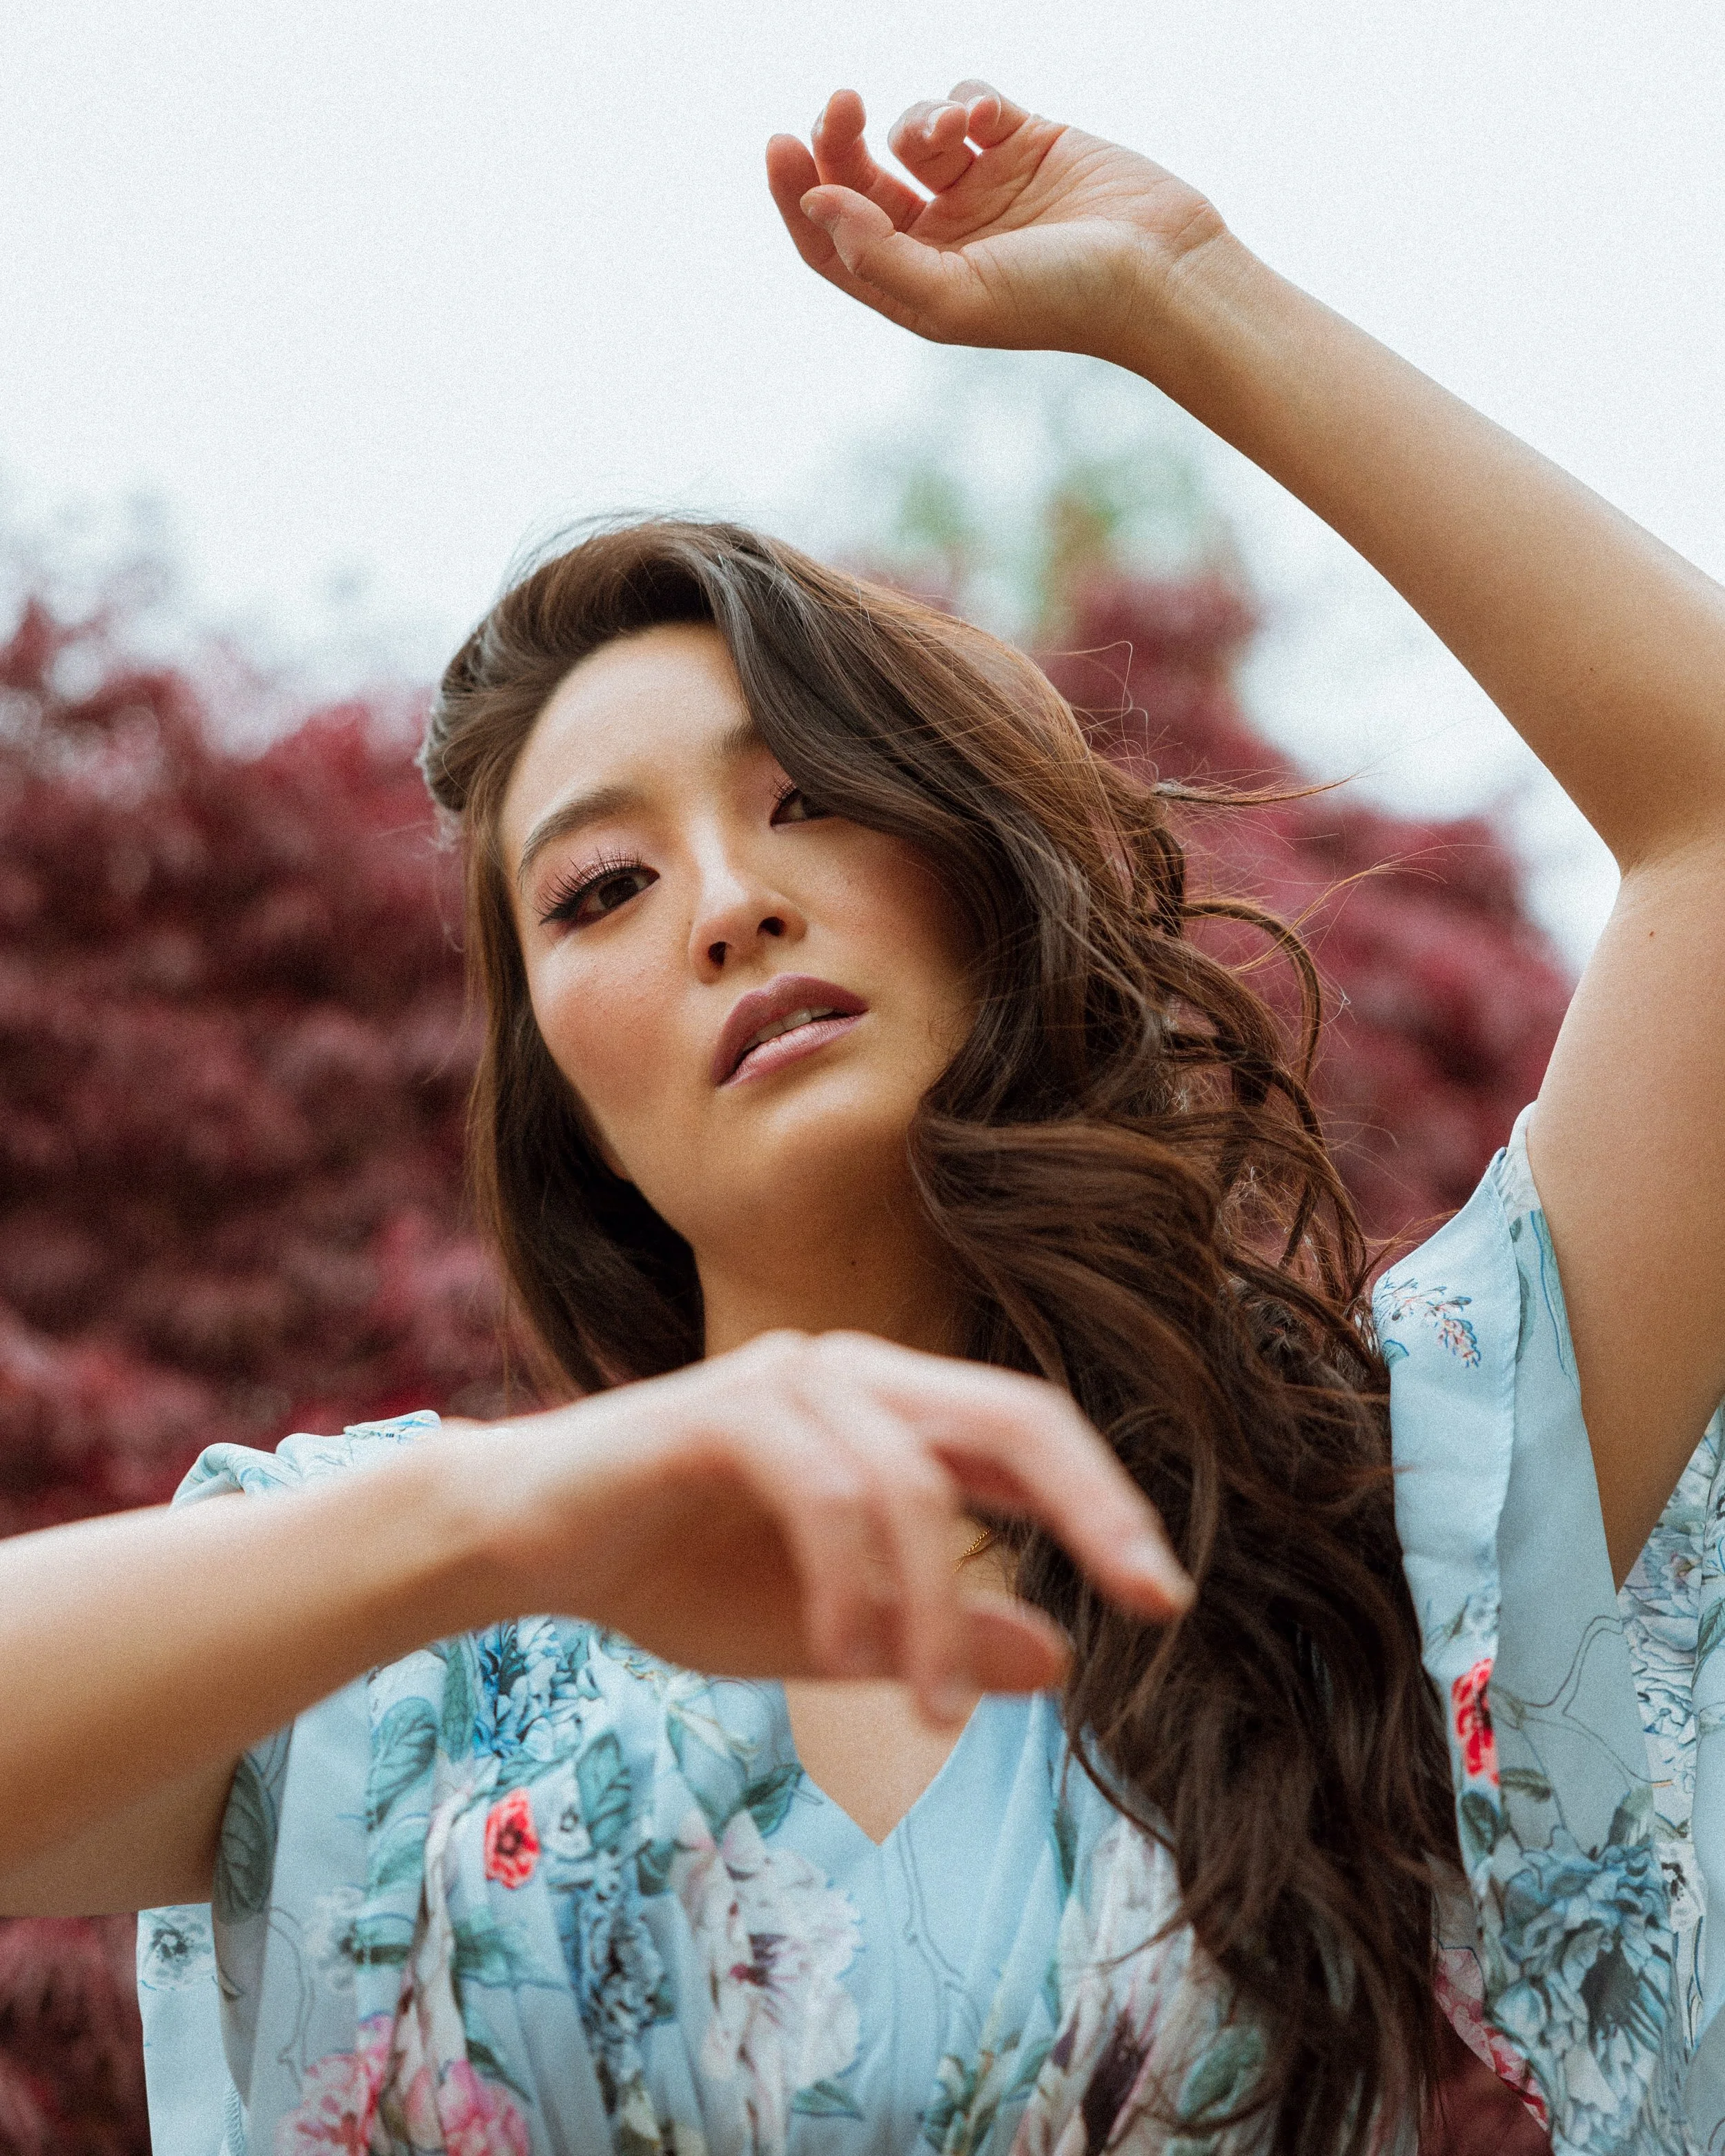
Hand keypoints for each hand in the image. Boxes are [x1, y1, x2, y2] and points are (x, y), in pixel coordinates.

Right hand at [469, 1330, 1192, 1726]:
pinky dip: (851, 1584)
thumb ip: (935, 1638)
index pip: (1026, 1434)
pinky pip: (825, 1492)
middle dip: (1091, 1505)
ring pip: (915, 1484)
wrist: (520, 1542)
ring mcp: (787, 1378)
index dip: (1105, 1505)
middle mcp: (852, 1371)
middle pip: (1011, 1415)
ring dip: (932, 1607)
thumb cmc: (671, 1575)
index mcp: (886, 1409)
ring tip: (926, 1713)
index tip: (1162, 1602)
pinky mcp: (721, 1408)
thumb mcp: (828, 1633)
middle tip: (1148, 1603)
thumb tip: (1059, 1661)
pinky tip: (842, 1655)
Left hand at [765, 82, 1225, 362]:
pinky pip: (971, 100)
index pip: (831, 237)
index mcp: (915, 285)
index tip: (780, 144)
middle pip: (860, 175)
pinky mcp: (1023, 143)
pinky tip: (990, 118)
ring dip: (920, 120)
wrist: (1161, 272)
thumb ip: (878, 256)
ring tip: (955, 132)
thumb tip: (814, 205)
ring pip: (913, 131)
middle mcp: (941, 238)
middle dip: (841, 137)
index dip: (798, 193)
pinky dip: (969, 97)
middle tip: (839, 103)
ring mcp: (981, 188)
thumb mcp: (956, 295)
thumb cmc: (1060, 299)